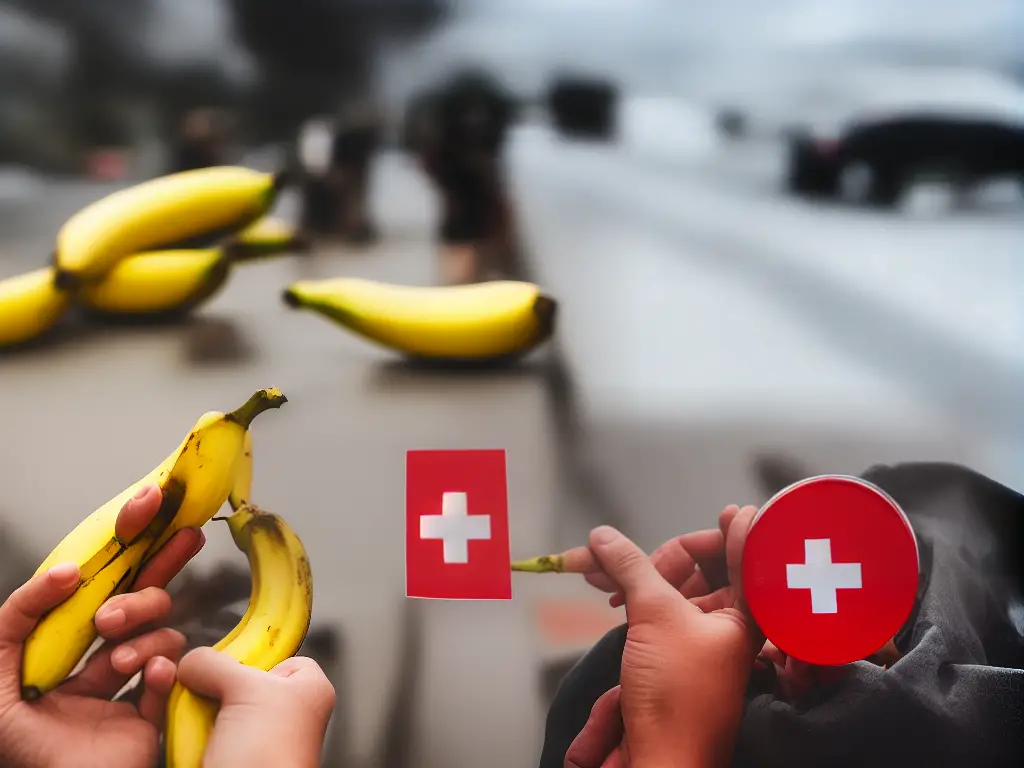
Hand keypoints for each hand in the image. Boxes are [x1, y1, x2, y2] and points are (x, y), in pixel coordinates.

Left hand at [0, 484, 204, 767]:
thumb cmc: (12, 749)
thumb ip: (19, 615)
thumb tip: (70, 570)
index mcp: (58, 644)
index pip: (96, 581)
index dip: (124, 540)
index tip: (149, 503)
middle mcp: (94, 658)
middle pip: (140, 597)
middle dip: (162, 565)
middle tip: (183, 539)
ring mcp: (126, 686)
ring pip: (159, 632)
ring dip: (144, 636)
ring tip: (116, 661)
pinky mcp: (150, 714)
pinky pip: (170, 677)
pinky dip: (161, 673)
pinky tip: (144, 681)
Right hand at [176, 647, 335, 767]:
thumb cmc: (270, 759)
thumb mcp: (246, 690)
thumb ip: (217, 663)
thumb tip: (193, 660)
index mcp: (308, 692)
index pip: (280, 657)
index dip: (254, 657)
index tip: (231, 658)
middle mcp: (287, 716)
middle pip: (240, 683)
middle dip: (215, 686)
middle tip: (201, 689)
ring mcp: (258, 741)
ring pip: (217, 710)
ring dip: (197, 712)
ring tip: (194, 720)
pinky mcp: (232, 760)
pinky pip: (203, 737)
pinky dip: (191, 736)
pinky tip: (190, 741)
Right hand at [588, 505, 894, 701]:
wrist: (661, 764)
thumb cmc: (678, 698)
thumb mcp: (656, 617)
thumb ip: (632, 566)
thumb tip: (605, 535)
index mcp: (745, 616)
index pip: (745, 559)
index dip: (735, 533)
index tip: (731, 510)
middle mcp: (725, 625)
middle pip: (697, 570)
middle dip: (654, 554)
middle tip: (615, 552)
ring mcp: (693, 640)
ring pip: (666, 588)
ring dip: (629, 571)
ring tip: (590, 563)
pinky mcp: (665, 654)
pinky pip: (649, 610)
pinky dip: (626, 594)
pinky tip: (600, 583)